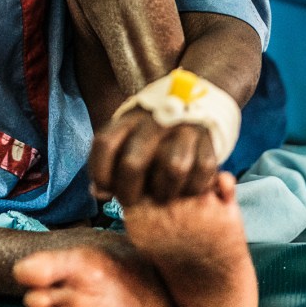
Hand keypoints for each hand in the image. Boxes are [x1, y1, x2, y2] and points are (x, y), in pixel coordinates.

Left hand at [90, 108, 217, 207]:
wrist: (189, 104)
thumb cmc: (148, 135)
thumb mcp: (124, 138)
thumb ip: (107, 164)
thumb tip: (98, 192)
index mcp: (127, 119)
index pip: (104, 144)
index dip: (100, 173)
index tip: (105, 189)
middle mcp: (153, 122)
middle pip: (133, 164)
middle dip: (128, 192)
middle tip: (131, 202)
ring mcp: (182, 130)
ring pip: (172, 168)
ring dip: (164, 192)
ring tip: (161, 196)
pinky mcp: (207, 141)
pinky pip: (201, 173)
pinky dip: (193, 188)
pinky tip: (184, 189)